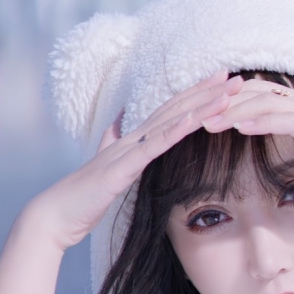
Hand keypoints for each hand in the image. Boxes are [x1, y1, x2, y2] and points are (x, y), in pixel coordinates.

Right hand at [27, 72, 238, 250]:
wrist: (56, 216)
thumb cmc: (81, 200)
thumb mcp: (105, 170)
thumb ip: (113, 145)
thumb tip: (119, 124)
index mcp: (131, 142)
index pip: (169, 114)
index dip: (195, 97)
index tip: (221, 85)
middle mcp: (131, 139)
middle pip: (175, 109)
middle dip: (206, 91)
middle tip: (237, 77)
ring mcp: (127, 151)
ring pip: (170, 120)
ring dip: (201, 104)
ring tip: (228, 91)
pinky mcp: (123, 168)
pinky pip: (154, 146)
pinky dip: (176, 130)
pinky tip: (196, 118)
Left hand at [199, 46, 293, 210]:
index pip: (266, 92)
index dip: (238, 96)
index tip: (213, 108)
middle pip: (258, 93)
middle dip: (226, 102)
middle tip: (197, 112)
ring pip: (265, 103)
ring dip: (233, 110)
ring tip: (206, 120)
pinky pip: (281, 119)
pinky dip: (257, 119)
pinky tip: (237, 125)